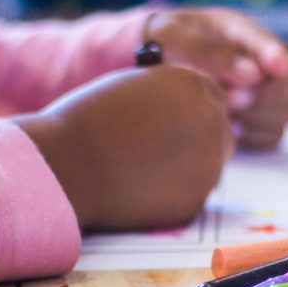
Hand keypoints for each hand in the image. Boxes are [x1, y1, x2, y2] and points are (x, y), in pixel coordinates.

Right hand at [13, 64, 233, 229]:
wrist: (67, 164)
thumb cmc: (87, 121)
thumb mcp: (135, 87)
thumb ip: (168, 96)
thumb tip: (185, 112)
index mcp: (194, 85)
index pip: (212, 97)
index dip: (193, 112)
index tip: (178, 123)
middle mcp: (212, 121)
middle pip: (220, 132)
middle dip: (199, 140)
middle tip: (166, 151)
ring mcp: (209, 164)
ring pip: (209, 166)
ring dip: (187, 167)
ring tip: (144, 168)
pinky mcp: (196, 201)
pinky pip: (193, 195)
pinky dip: (174, 195)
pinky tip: (142, 189)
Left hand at [147, 7, 287, 148]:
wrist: (152, 63)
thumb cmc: (163, 42)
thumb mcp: (175, 37)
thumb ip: (210, 52)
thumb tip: (252, 75)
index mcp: (243, 33)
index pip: (273, 46)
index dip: (278, 59)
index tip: (277, 69)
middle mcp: (260, 62)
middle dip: (267, 94)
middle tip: (232, 101)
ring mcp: (262, 92)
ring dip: (260, 118)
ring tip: (225, 114)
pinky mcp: (256, 120)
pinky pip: (274, 135)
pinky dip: (257, 138)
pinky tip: (231, 132)